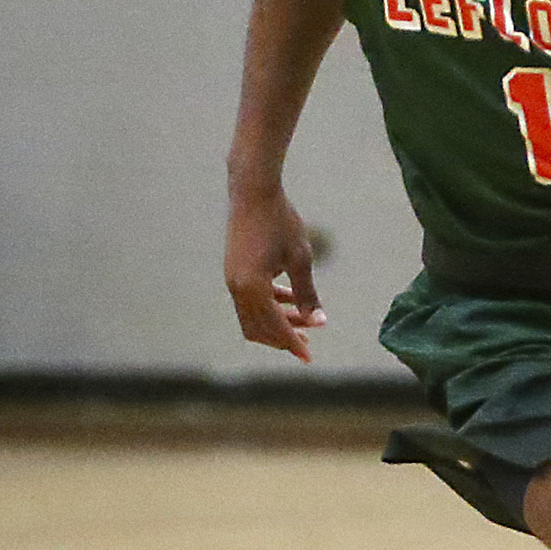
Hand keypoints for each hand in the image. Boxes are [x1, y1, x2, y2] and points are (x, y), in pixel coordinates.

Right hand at [224, 185, 326, 360]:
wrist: (253, 192)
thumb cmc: (280, 221)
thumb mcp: (300, 258)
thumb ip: (307, 293)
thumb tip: (317, 321)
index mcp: (252, 288)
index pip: (274, 327)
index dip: (293, 344)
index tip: (308, 358)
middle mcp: (237, 288)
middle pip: (258, 329)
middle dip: (284, 337)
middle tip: (308, 342)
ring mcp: (233, 280)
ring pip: (253, 316)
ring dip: (277, 322)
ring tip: (304, 319)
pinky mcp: (234, 271)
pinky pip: (250, 300)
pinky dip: (269, 305)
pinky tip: (289, 298)